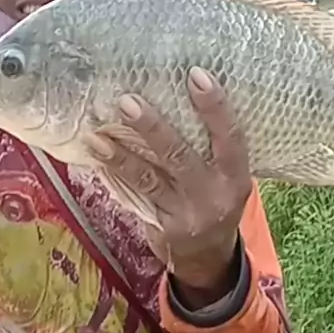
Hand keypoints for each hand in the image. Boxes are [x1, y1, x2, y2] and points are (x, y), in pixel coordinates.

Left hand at [84, 67, 251, 307]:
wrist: (209, 258)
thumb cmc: (216, 199)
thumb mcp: (227, 176)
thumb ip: (212, 146)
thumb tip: (177, 90)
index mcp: (236, 175)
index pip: (231, 137)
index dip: (215, 107)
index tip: (196, 75)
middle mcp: (213, 194)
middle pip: (180, 156)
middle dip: (152, 127)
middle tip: (127, 101)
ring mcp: (186, 212)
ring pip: (150, 178)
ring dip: (121, 153)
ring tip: (98, 132)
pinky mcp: (162, 225)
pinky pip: (136, 194)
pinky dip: (115, 171)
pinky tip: (97, 152)